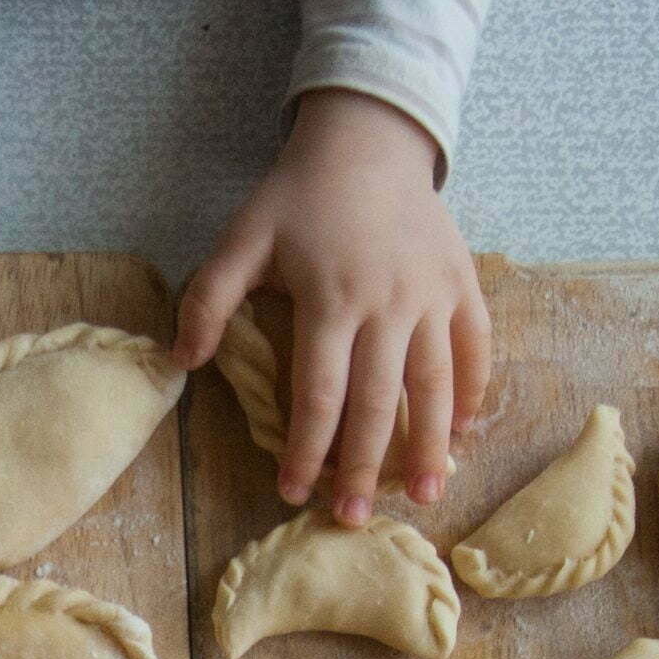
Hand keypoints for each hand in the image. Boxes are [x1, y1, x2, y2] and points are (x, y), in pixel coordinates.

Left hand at [175, 89, 490, 525]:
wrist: (368, 140)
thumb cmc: (298, 196)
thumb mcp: (241, 238)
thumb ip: (208, 300)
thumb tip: (182, 363)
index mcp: (332, 300)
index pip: (318, 394)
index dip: (306, 449)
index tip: (294, 492)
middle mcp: (388, 305)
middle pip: (378, 403)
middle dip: (365, 467)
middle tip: (354, 518)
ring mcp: (432, 296)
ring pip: (437, 385)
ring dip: (431, 445)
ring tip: (424, 495)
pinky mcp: (463, 285)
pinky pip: (476, 348)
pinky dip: (474, 393)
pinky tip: (464, 433)